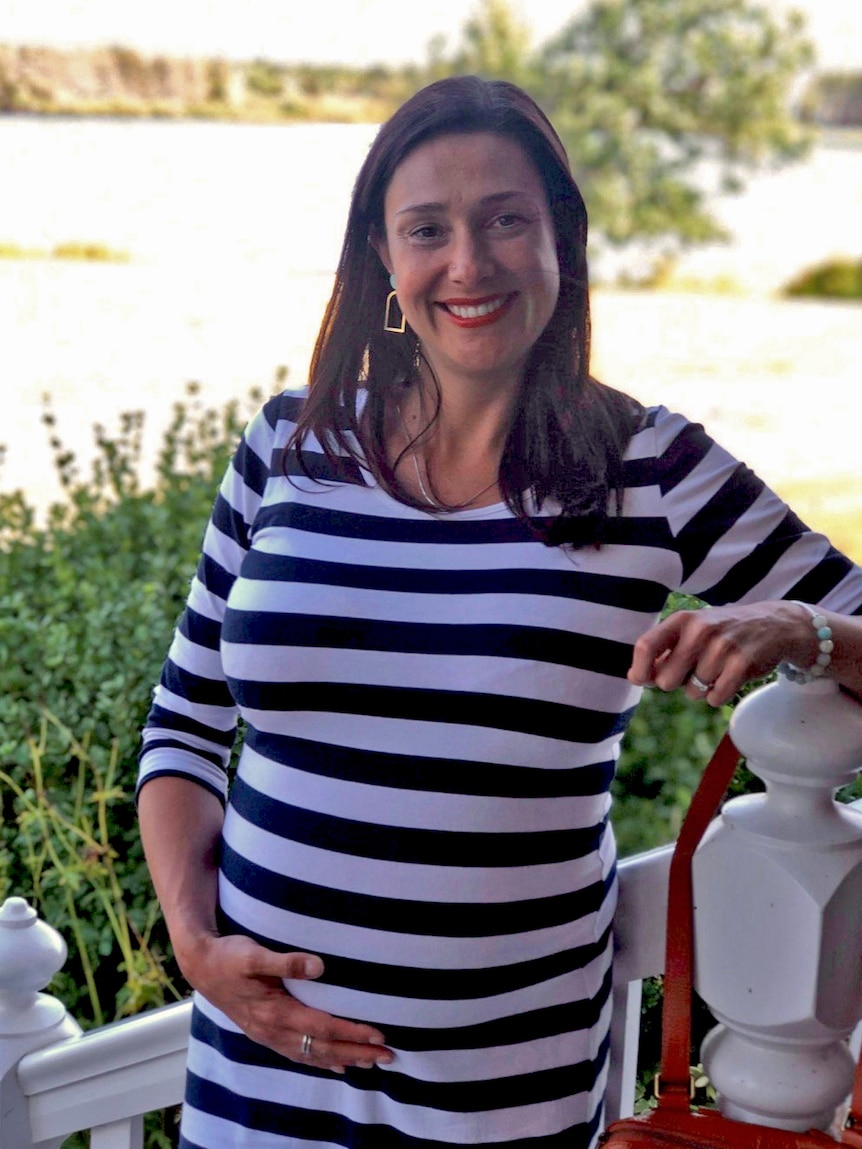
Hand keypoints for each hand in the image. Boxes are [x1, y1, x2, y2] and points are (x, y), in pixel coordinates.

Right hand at [176, 932, 392, 1073]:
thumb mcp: (254, 954)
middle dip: (357, 1052)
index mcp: (275, 1012)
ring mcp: (268, 1035)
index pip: (323, 1027)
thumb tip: (319, 967)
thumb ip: (286, 962)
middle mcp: (273, 1030)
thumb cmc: (229, 956)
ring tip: (369, 1062)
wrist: (200, 965)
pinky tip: (335, 1064)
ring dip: (342, 1059)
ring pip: (312, 1055)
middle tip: (387, 1056)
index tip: (379, 1035)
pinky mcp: (265, 1032)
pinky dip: (320, 1061)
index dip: (352, 1033)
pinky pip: (298, 1054)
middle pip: (323, 1048)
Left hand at [627, 601, 816, 706]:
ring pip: (693, 692)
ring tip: (717, 668)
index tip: (642, 680)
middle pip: (666, 680)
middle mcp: (700, 630)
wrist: (773, 625)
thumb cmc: (722, 633)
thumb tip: (635, 677)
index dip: (639, 670)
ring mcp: (722, 647)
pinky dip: (718, 695)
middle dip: (677, 683)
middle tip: (693, 670)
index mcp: (682, 620)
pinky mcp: (742, 664)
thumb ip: (664, 651)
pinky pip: (715, 698)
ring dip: (702, 688)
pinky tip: (729, 677)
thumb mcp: (692, 630)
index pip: (645, 646)